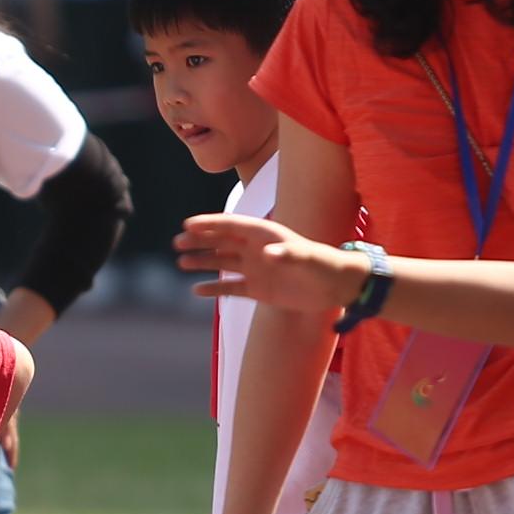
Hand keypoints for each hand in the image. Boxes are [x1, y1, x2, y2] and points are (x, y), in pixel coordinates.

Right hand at [175, 212, 358, 313]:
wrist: (335, 287)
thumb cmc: (324, 266)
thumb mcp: (307, 258)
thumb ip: (288, 255)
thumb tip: (268, 255)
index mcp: (265, 234)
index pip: (232, 225)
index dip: (210, 223)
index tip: (188, 224)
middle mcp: (256, 249)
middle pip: (221, 241)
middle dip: (199, 240)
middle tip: (178, 243)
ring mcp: (256, 269)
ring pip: (222, 262)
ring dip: (203, 261)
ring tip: (182, 262)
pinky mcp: (258, 290)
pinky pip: (231, 288)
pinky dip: (215, 289)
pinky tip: (197, 290)